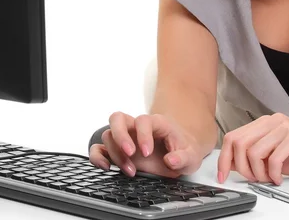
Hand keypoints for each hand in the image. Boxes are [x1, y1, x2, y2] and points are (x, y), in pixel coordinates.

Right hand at [88, 112, 203, 177]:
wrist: (179, 152)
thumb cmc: (183, 150)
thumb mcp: (191, 155)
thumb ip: (183, 157)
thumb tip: (171, 160)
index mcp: (155, 123)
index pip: (143, 121)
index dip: (143, 135)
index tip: (147, 153)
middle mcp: (137, 127)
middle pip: (118, 119)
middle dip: (121, 136)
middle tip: (130, 153)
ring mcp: (125, 137)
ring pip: (108, 134)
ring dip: (116, 153)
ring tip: (131, 171)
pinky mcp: (117, 150)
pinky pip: (99, 148)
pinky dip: (97, 156)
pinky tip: (105, 167)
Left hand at [217, 112, 288, 185]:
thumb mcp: (274, 156)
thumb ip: (254, 156)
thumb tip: (232, 164)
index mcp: (263, 123)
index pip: (233, 137)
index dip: (224, 158)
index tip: (223, 175)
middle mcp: (271, 121)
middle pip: (239, 142)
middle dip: (240, 167)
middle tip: (253, 179)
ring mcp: (284, 126)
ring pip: (253, 151)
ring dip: (258, 173)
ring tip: (269, 178)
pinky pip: (274, 158)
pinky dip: (273, 173)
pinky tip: (280, 178)